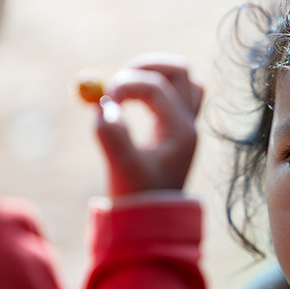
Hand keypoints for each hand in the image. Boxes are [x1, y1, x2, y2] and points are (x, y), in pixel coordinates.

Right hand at [93, 54, 202, 196]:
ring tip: (125, 89)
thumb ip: (111, 136)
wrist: (151, 221)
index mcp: (180, 130)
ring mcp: (184, 124)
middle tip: (117, 82)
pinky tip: (132, 102)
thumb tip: (101, 106)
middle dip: (146, 67)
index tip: (102, 98)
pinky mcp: (174, 129)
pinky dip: (153, 88)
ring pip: (182, 79)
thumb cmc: (138, 197)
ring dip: (154, 74)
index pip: (156, 87)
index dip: (126, 84)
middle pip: (179, 71)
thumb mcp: (121, 168)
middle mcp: (188, 123)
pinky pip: (174, 93)